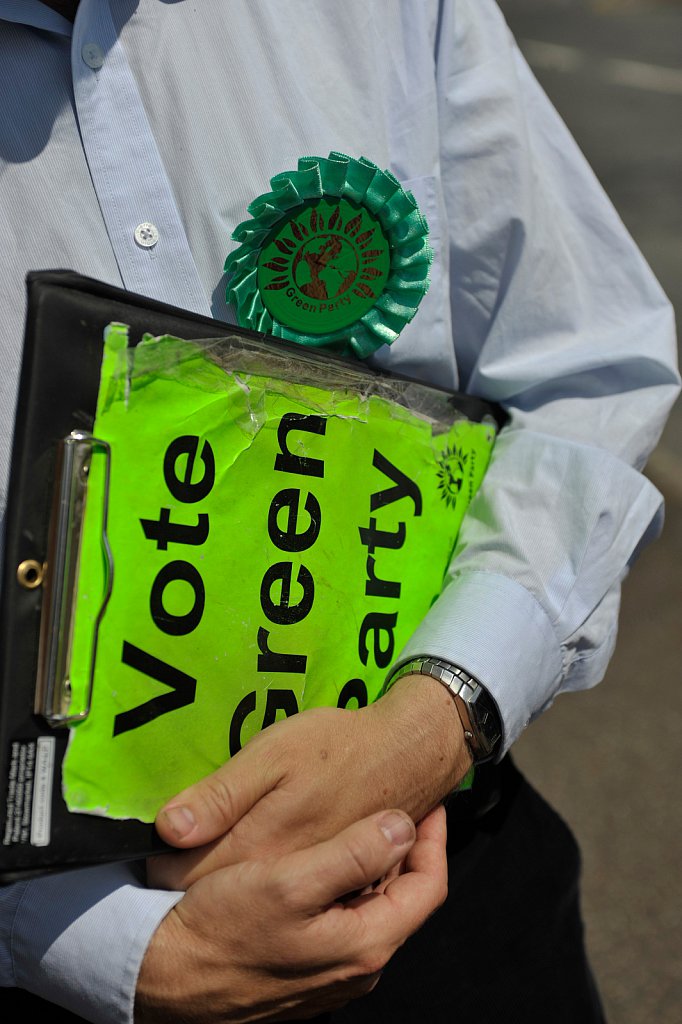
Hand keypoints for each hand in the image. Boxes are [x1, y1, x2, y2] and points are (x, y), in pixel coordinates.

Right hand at [136, 806, 447, 1022]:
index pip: (429, 887)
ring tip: (358, 822)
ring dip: (371, 867)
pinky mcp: (302, 972)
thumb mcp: (290, 880)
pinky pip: (340, 921)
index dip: (434, 838)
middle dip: (402, 850)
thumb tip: (404, 825)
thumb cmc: (223, 924)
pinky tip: (318, 860)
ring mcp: (329, 974)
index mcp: (367, 945)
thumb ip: (354, 853)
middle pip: (400, 897)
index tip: (427, 800)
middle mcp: (357, 967)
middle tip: (392, 802)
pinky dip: (343, 887)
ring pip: (369, 908)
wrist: (160, 974)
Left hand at [149, 675, 469, 889]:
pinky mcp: (330, 888)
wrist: (408, 754)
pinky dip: (268, 891)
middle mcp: (280, 879)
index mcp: (259, 845)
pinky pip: (288, 902)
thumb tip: (169, 829)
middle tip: (176, 858)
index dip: (161, 864)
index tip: (154, 849)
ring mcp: (308, 889)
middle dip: (187, 881)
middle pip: (212, 894)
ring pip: (248, 902)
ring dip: (226, 889)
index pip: (183, 875)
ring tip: (214, 866)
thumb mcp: (274, 752)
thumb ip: (222, 794)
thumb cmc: (338, 745)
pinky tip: (263, 872)